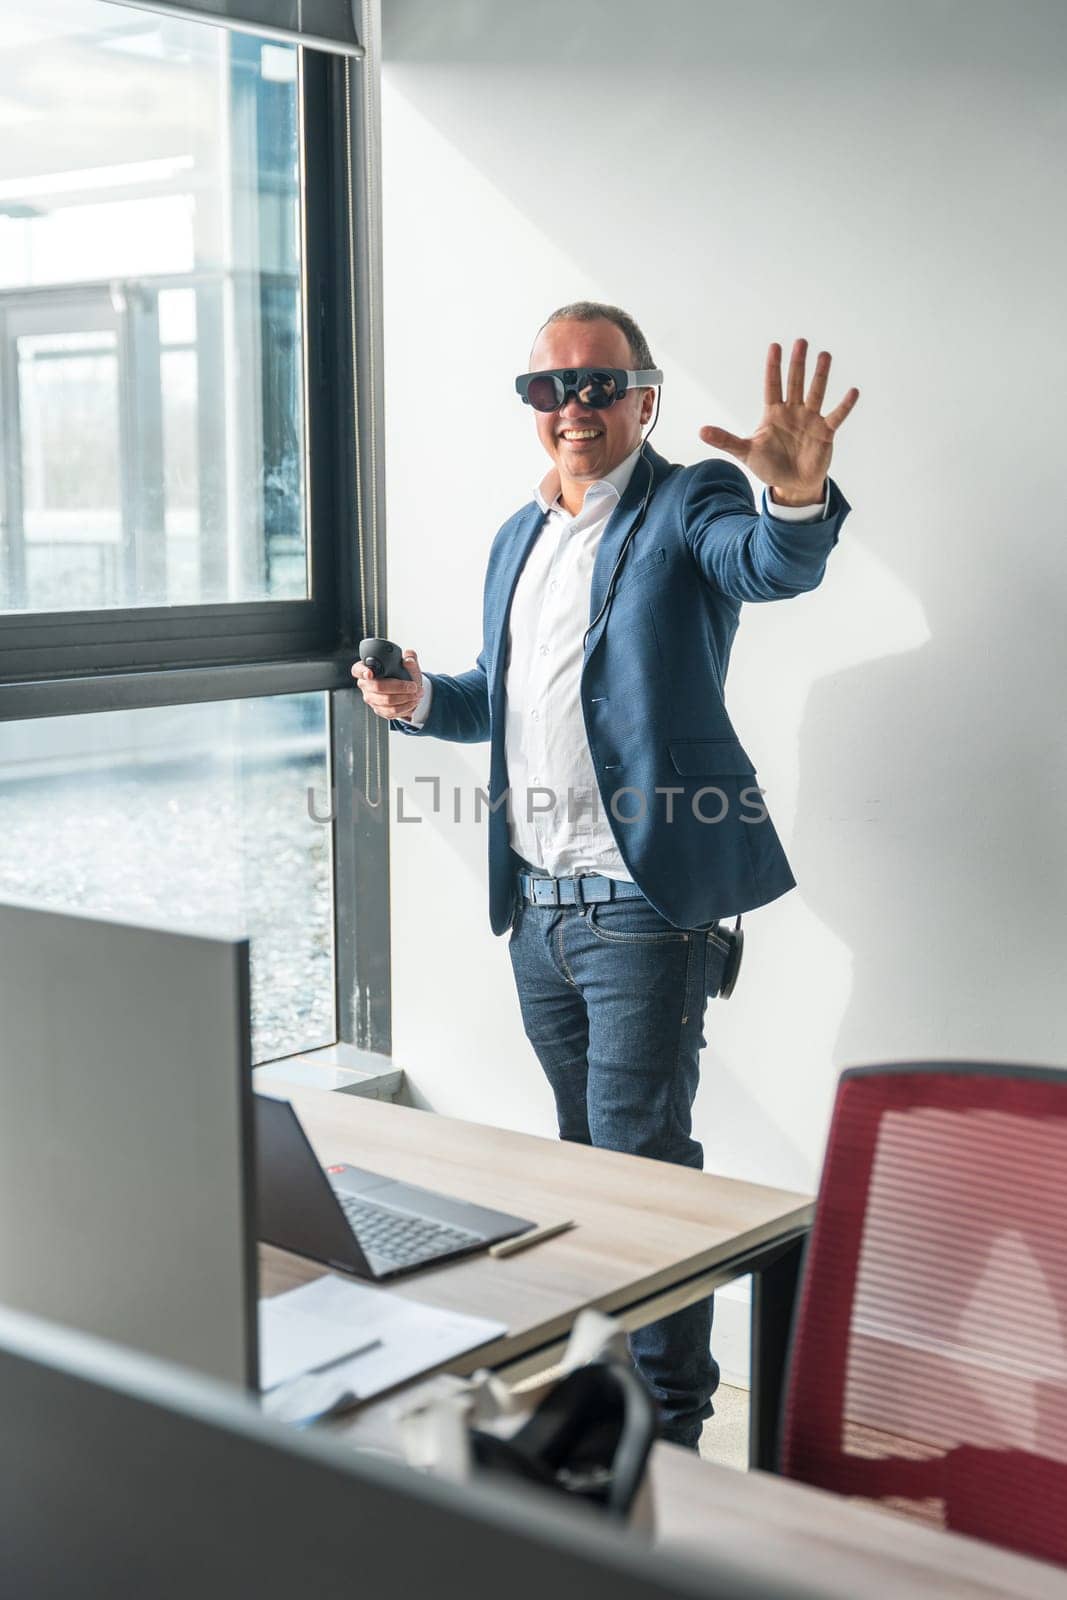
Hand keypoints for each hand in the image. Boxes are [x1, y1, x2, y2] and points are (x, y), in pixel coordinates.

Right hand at [351, 648, 423, 720]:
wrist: (408, 690)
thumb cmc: (404, 674)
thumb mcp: (408, 663)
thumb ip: (410, 657)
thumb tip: (409, 659)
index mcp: (367, 669)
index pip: (357, 670)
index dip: (363, 671)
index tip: (370, 673)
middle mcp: (365, 684)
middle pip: (377, 686)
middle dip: (399, 687)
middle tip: (413, 686)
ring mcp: (371, 698)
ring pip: (386, 700)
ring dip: (405, 698)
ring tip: (417, 694)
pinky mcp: (379, 710)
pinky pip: (391, 710)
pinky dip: (405, 706)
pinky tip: (412, 702)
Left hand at [699, 338, 858, 504]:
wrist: (791, 485)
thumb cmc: (769, 466)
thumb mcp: (745, 453)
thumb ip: (726, 440)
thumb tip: (701, 431)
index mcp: (773, 413)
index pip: (772, 385)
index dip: (773, 367)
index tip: (775, 346)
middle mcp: (793, 412)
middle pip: (795, 383)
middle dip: (798, 363)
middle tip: (801, 342)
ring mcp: (810, 420)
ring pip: (816, 393)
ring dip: (820, 376)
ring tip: (825, 355)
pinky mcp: (825, 433)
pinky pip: (836, 416)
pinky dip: (844, 405)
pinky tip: (852, 391)